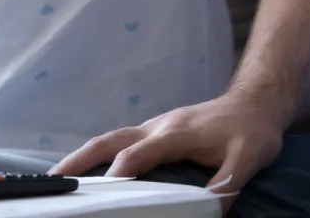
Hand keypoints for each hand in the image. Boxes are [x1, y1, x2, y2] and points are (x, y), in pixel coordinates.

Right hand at [51, 91, 285, 209]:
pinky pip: (120, 141)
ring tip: (59, 176)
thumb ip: (227, 184)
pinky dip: (98, 153)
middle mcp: (158, 126)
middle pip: (110, 140)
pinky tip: (89, 169)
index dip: (119, 171)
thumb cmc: (252, 130)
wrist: (256, 103)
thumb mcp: (248, 159)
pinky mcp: (157, 131)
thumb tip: (209, 210)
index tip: (102, 192)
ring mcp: (155, 126)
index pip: (138, 152)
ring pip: (111, 138)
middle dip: (79, 159)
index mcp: (175, 132)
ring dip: (83, 156)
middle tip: (53, 179)